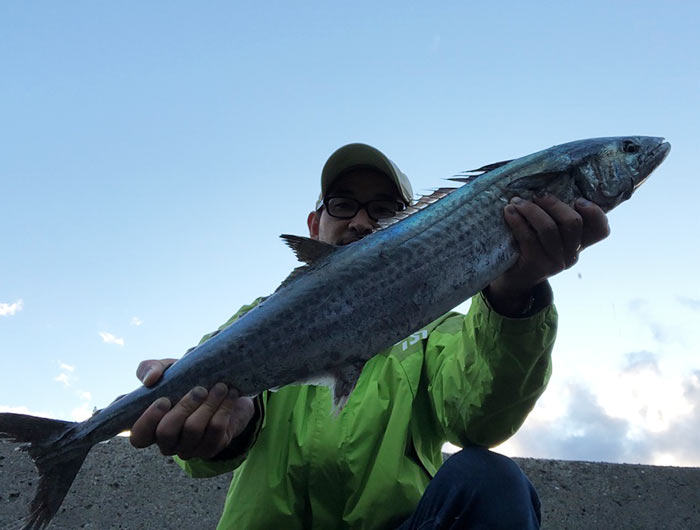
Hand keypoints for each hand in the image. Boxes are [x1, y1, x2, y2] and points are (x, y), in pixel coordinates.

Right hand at [129, 358, 254, 459]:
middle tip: (199, 389)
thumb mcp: (169, 369)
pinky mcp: (211, 448)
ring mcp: (189, 448)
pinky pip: (216, 431)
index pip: (138, 436)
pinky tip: (230, 395)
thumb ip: (152, 368)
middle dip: (184, 408)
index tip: (163, 399)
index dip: (146, 421)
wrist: (227, 388)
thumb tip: (150, 379)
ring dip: (209, 405)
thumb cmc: (190, 380)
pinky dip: (224, 409)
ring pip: (193, 431)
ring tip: (220, 387)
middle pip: (166, 433)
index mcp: (152, 425)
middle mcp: (167, 442)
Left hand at [486, 194, 609, 314]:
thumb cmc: (529, 247)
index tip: (578, 200)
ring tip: (516, 202)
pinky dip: (517, 221)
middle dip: (553, 204)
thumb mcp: (547, 233)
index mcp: (579, 243)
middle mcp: (572, 254)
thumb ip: (554, 216)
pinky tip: (509, 213)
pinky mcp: (536, 266)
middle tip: (537, 195)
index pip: (600, 230)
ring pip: (549, 228)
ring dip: (531, 210)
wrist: (512, 279)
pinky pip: (529, 237)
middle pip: (573, 222)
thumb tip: (546, 185)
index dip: (594, 212)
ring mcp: (555, 262)